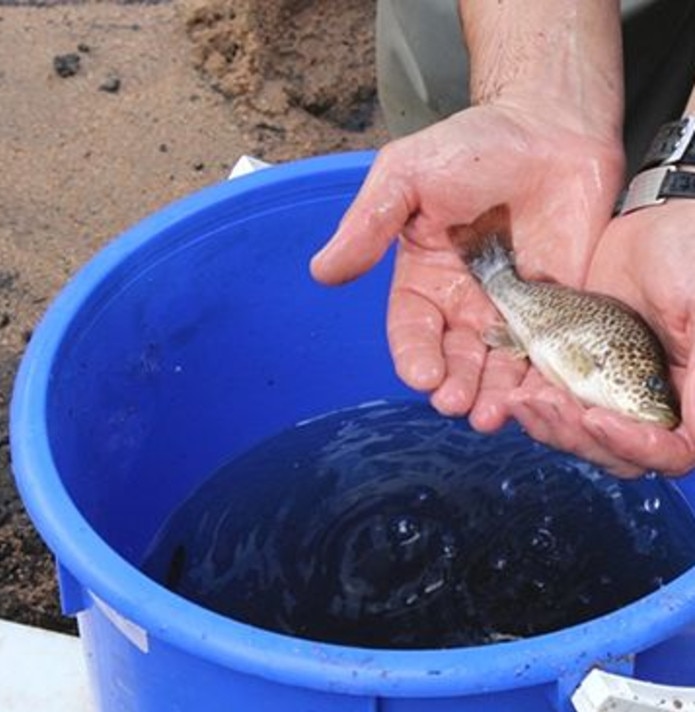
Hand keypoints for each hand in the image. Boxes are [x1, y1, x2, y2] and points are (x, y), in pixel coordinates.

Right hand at [310, 100, 623, 430]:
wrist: (552, 124)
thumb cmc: (474, 145)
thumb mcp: (406, 176)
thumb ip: (368, 224)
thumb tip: (321, 272)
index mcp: (423, 280)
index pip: (411, 329)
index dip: (414, 355)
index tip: (423, 375)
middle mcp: (464, 304)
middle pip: (454, 359)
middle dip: (454, 386)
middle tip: (458, 404)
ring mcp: (515, 311)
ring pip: (500, 368)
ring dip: (495, 396)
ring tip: (494, 413)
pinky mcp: (564, 310)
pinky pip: (552, 353)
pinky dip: (546, 380)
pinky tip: (542, 396)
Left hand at [505, 200, 694, 476]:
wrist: (648, 221)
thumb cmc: (690, 252)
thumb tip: (689, 431)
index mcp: (693, 395)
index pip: (671, 451)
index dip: (636, 446)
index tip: (598, 418)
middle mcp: (657, 404)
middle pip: (618, 453)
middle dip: (578, 434)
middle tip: (545, 403)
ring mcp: (615, 393)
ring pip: (581, 435)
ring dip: (549, 424)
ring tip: (520, 399)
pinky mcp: (580, 377)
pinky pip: (556, 407)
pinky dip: (534, 406)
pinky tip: (512, 392)